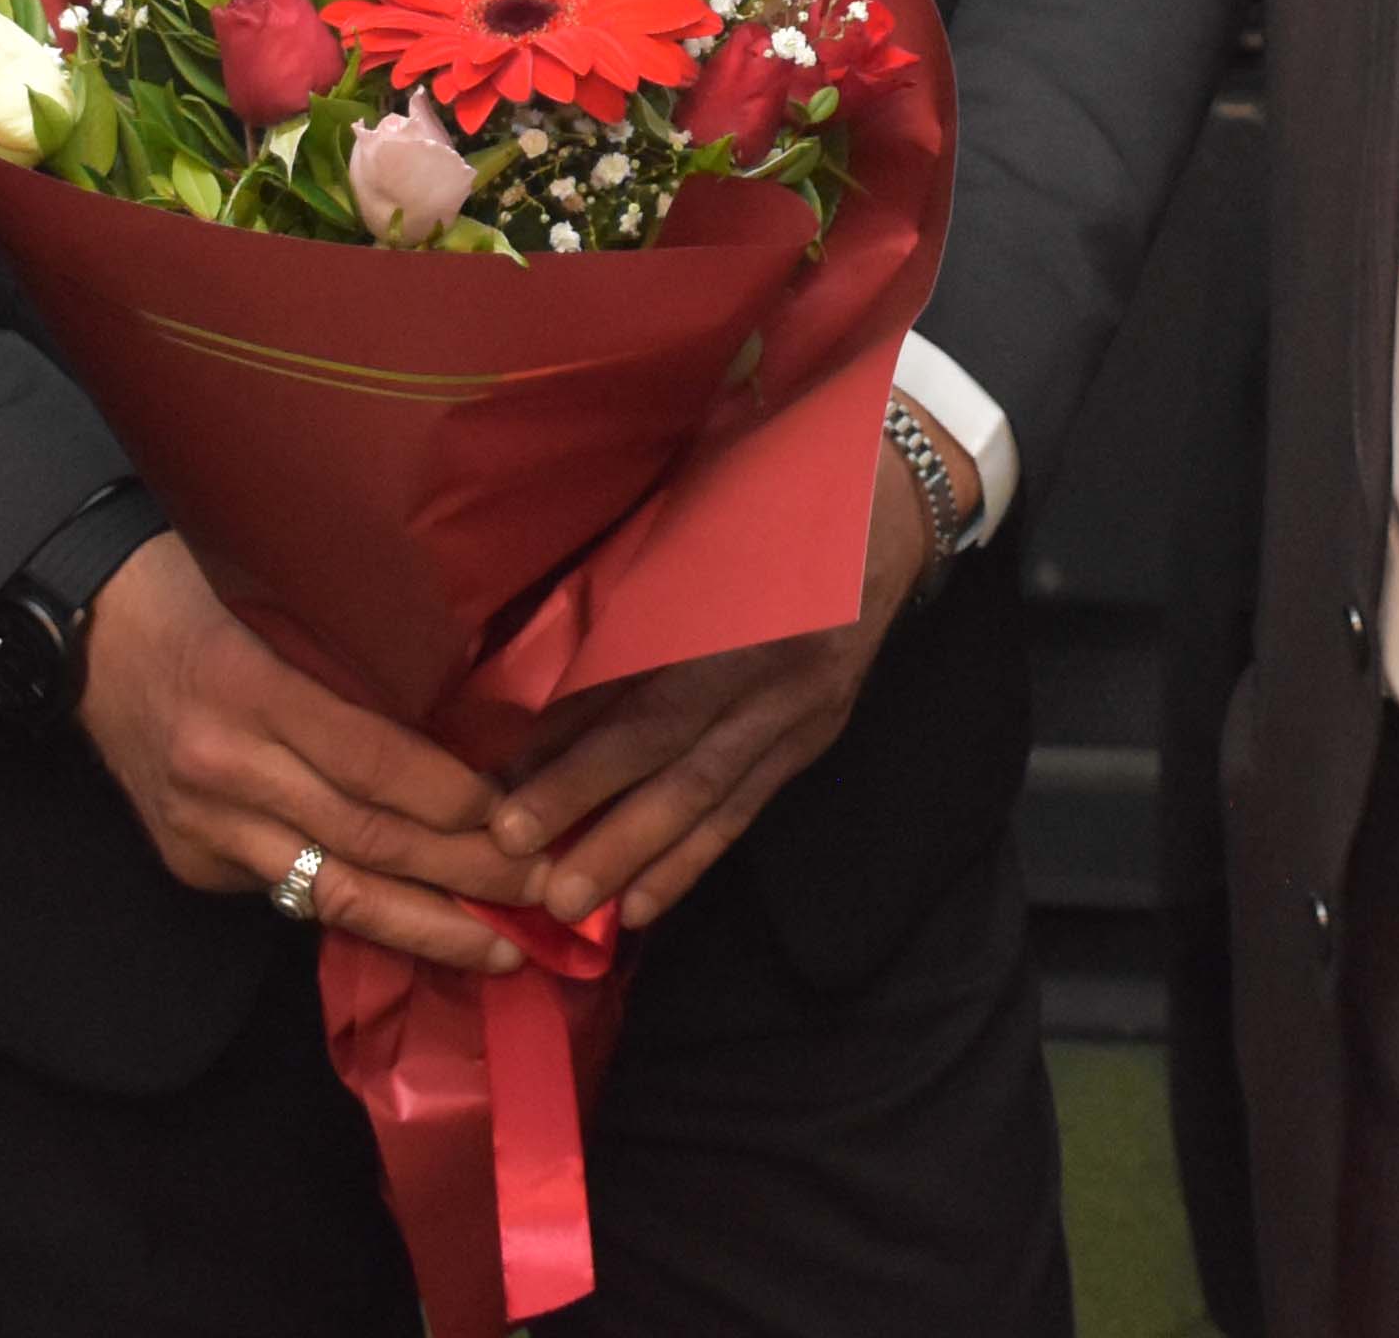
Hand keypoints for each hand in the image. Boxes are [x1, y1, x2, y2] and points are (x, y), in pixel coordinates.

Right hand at [75, 532, 539, 969]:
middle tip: (543, 892)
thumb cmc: (199, 593)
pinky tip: (420, 925)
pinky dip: (359, 909)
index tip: (521, 818)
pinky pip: (289, 894)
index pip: (370, 761)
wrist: (83, 630)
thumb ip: (356, 674)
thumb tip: (464, 731)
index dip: (451, 799)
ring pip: (330, 892)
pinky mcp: (189, 862)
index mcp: (250, 691)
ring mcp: (201, 826)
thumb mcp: (281, 609)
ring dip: (425, 923)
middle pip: (363, 840)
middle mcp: (224, 770)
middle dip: (464, 876)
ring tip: (500, 944)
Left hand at [493, 407, 946, 932]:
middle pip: (679, 767)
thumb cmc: (774, 488)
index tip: (506, 801)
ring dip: (642, 860)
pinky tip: (647, 904)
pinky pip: (748, 809)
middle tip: (530, 884)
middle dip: (600, 829)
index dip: (579, 759)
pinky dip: (695, 857)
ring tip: (578, 910)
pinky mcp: (816, 736)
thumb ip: (635, 605)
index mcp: (744, 615)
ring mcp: (804, 713)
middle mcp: (777, 677)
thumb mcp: (698, 526)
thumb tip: (549, 687)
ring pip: (714, 801)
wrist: (892, 498)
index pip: (651, 706)